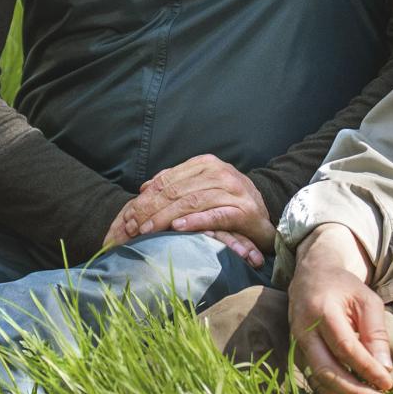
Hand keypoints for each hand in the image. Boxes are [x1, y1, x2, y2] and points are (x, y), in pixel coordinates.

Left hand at [105, 155, 273, 266]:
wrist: (264, 215)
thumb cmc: (228, 202)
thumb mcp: (201, 186)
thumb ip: (175, 183)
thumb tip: (144, 188)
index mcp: (206, 163)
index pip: (168, 180)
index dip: (145, 198)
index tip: (127, 215)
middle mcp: (219, 173)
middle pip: (176, 191)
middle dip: (149, 209)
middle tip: (130, 226)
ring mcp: (232, 190)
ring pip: (191, 202)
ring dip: (165, 217)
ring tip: (147, 230)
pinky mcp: (243, 211)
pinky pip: (214, 215)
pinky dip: (194, 221)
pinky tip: (177, 228)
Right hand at [288, 227, 392, 393]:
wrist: (311, 278)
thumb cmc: (344, 288)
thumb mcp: (367, 300)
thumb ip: (375, 333)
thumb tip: (385, 369)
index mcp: (322, 312)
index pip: (344, 347)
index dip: (366, 368)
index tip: (388, 384)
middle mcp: (304, 332)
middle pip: (327, 371)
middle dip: (355, 393)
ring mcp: (298, 347)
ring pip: (320, 383)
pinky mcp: (300, 358)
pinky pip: (318, 383)